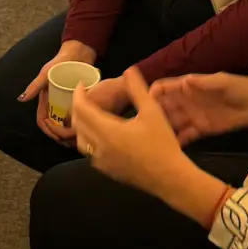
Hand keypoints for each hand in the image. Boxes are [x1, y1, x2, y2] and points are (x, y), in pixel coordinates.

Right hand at [20, 40, 97, 144]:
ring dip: (69, 132)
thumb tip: (21, 99)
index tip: (58, 136)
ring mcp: (66, 102)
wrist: (79, 52)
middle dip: (59, 135)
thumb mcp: (46, 74)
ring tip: (78, 137)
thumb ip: (35, 86)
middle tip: (69, 141)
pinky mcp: (76, 100)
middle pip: (54, 125)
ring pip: (65, 122)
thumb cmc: (61, 62)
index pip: (43, 120)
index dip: (48, 131)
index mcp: (45, 99)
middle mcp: (55, 103)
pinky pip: (76, 116)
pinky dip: (79, 124)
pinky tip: (86, 128)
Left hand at [71, 68, 226, 222]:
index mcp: (107, 131)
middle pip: (77, 124)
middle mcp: (99, 147)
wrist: (170, 177)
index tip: (81, 84)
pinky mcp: (107, 171)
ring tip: (90, 114)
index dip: (78, 94)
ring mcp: (102, 162)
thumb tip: (129, 70)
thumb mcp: (152, 112)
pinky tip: (100, 135)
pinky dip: (88, 140)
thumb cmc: (162, 143)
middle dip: (78, 108)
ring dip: (81, 125)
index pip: (81, 109)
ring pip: (81, 141)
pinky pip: (89, 153)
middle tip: (85, 96)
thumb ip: (137, 89)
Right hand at [147, 72, 247, 145]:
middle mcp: (187, 101)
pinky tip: (169, 147)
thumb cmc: (239, 87)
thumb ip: (203, 83)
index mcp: (189, 86)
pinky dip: (178, 140)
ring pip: (172, 122)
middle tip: (142, 126)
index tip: (144, 103)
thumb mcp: (222, 82)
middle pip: (165, 106)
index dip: (153, 93)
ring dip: (163, 128)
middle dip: (153, 113)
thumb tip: (185, 82)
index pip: (165, 88)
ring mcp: (193, 116)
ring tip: (152, 139)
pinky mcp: (202, 129)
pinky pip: (186, 135)